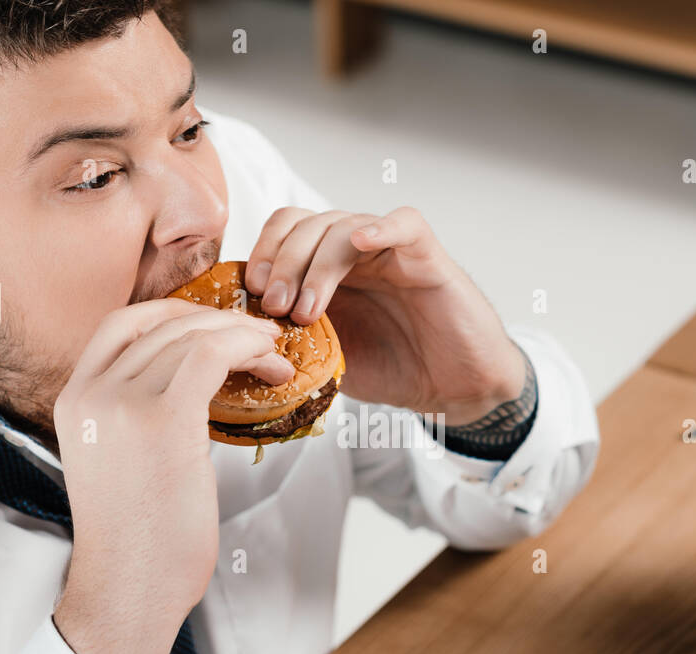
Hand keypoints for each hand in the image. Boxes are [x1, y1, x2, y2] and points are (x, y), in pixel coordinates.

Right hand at [51, 298, 293, 653]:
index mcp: (73, 400)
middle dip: (220, 324)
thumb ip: (135, 420)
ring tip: (276, 359)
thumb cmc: (138, 544)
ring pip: (193, 337)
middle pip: (162, 324)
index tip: (217, 326)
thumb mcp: (118, 464)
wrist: (129, 591)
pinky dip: (246, 349)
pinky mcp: (164, 420)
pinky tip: (270, 364)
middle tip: (262, 340)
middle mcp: (91, 393)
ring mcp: (123, 403)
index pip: (122, 326)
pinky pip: (212, 356)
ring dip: (244, 339)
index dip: (176, 314)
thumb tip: (191, 394)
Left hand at [243, 205, 526, 425]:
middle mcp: (354, 252)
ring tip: (306, 309)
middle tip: (274, 304)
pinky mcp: (426, 256)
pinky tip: (363, 244)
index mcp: (326, 268)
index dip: (261, 255)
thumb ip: (291, 339)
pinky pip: (404, 224)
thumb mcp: (326, 358)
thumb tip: (243, 340)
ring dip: (315, 264)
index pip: (283, 234)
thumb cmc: (395, 369)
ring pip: (342, 226)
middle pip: (304, 223)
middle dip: (280, 261)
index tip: (249, 294)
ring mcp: (389, 250)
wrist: (452, 387)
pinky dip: (381, 228)